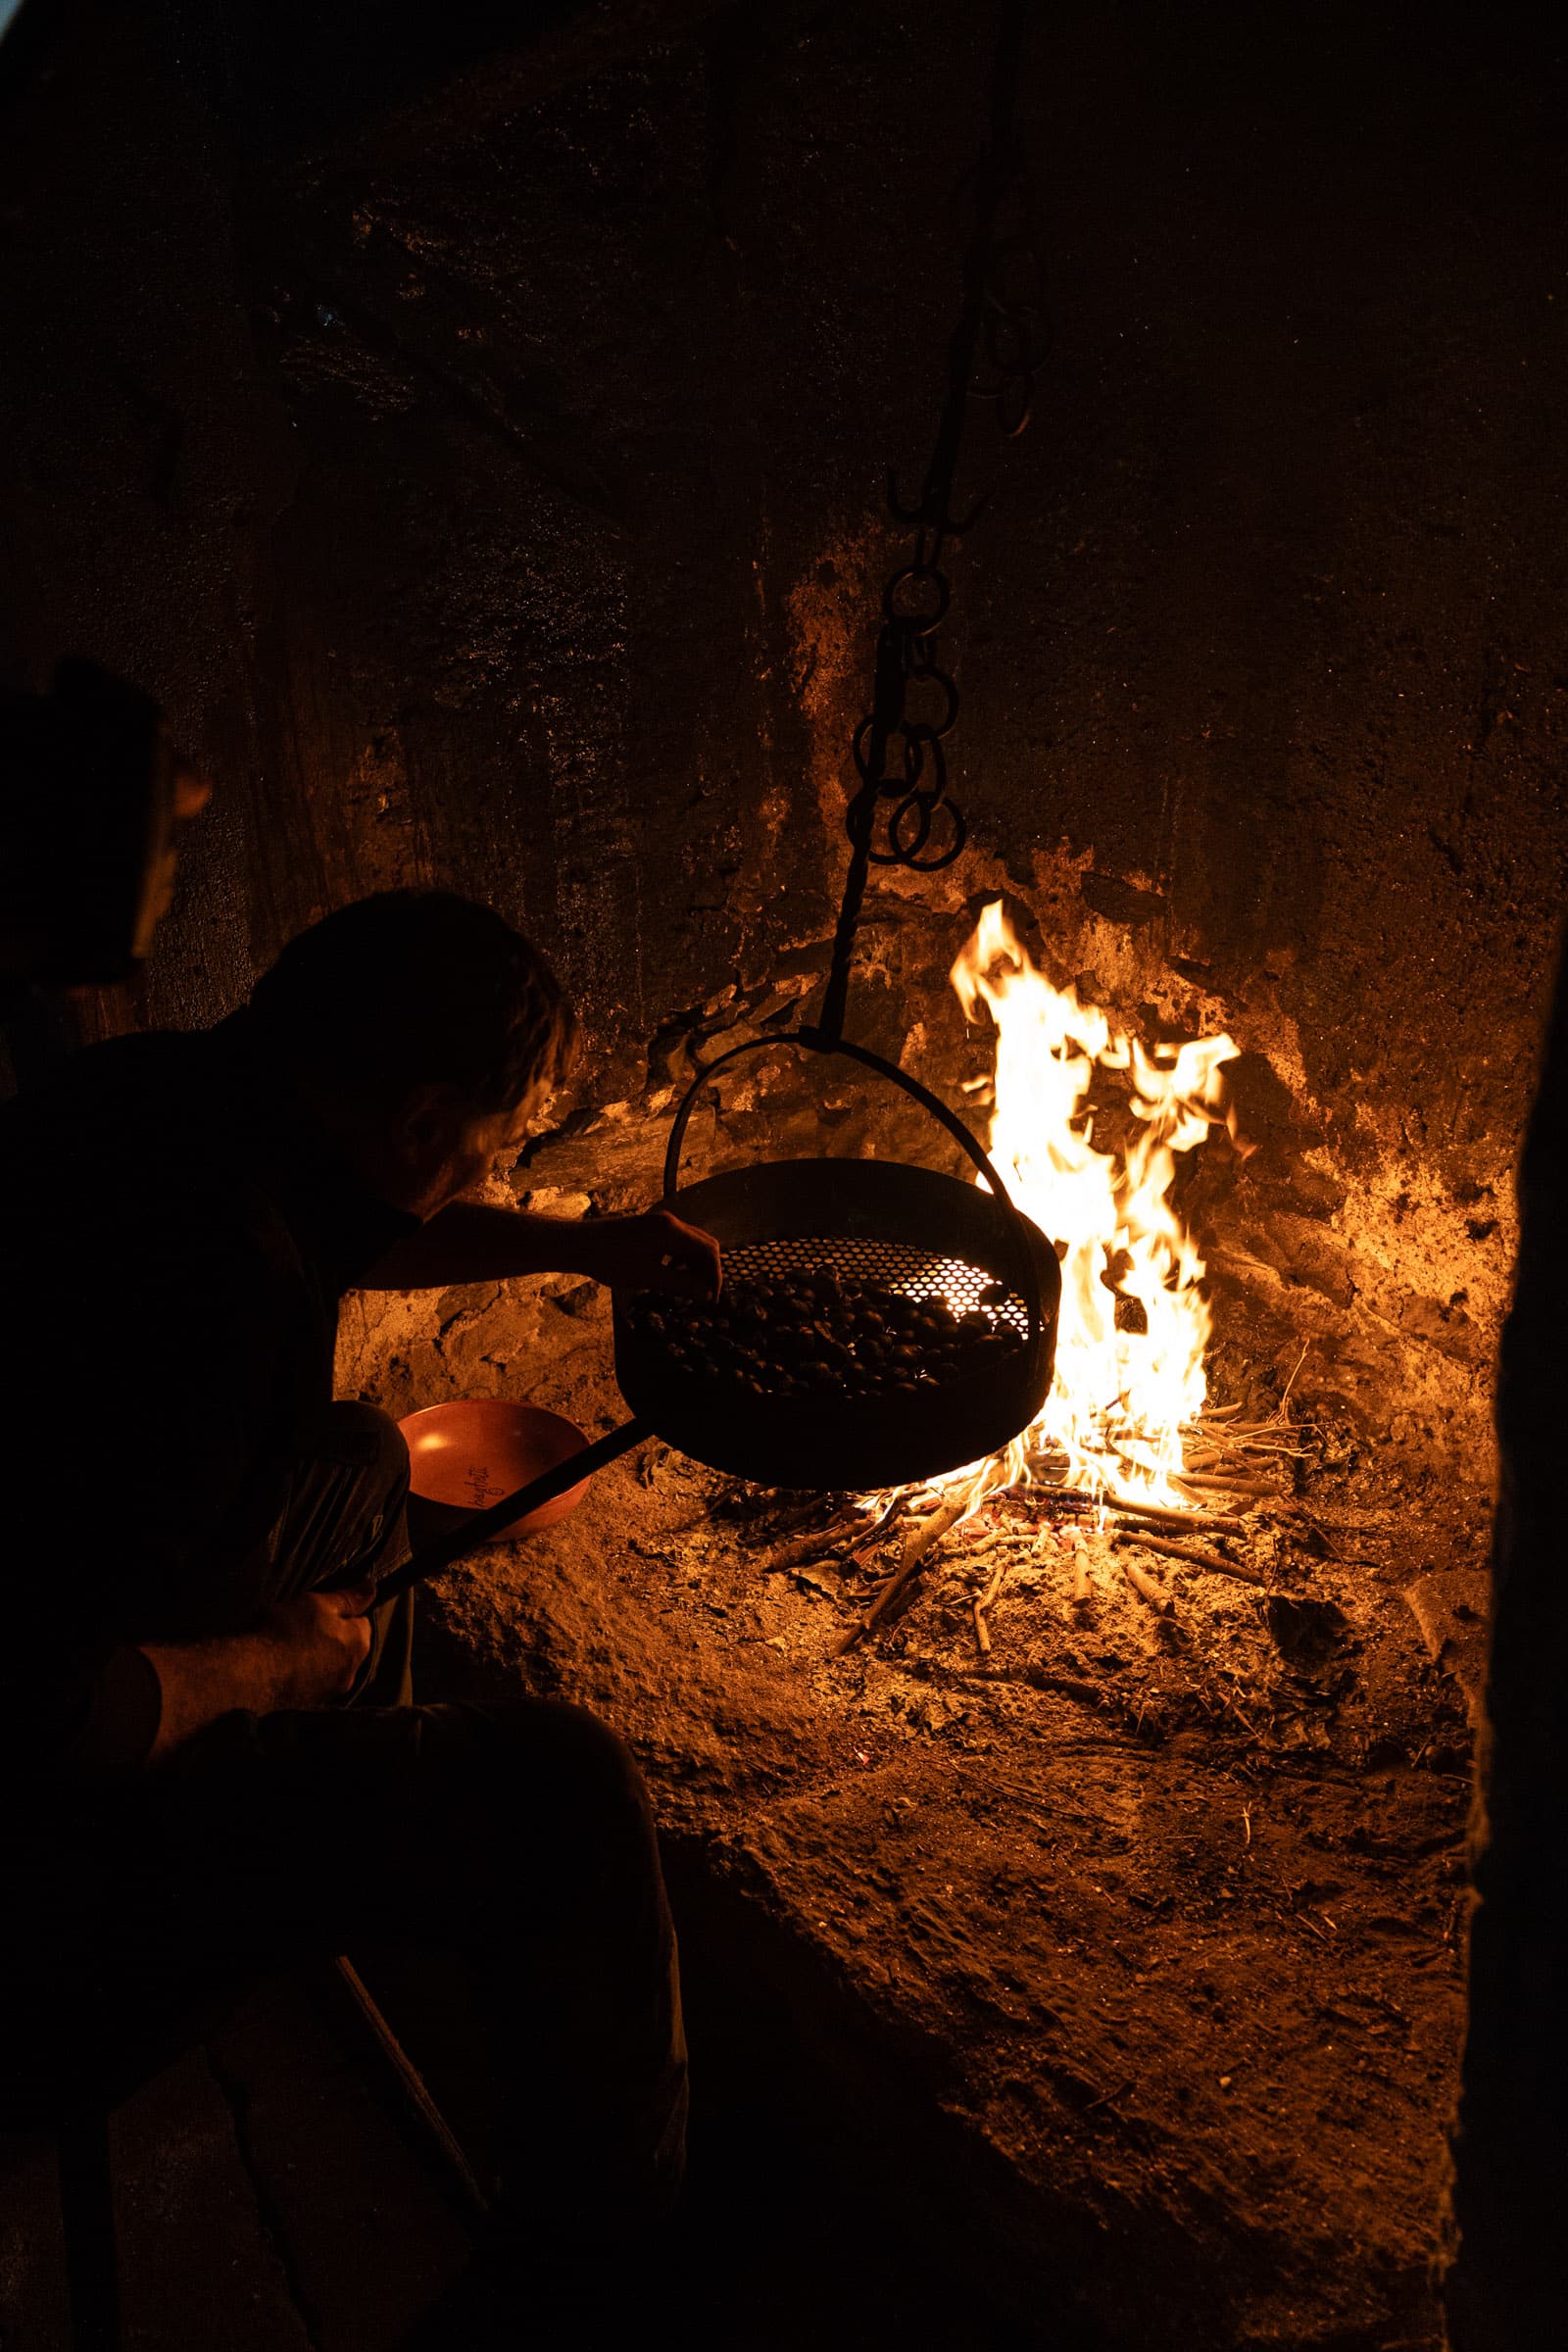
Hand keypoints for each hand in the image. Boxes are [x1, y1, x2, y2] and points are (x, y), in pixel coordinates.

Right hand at [261, 1578, 375, 1707]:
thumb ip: (348, 1597)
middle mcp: (352, 1671)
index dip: (341, 1612)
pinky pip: (313, 1680)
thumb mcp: (319, 1603)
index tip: (320, 1609)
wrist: (253, 1675)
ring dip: (316, 1654)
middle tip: (302, 1624)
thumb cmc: (287, 1633)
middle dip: (330, 1634)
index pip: (362, 1621)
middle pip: (346, 1644)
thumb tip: (371, 1588)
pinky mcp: (311, 1703)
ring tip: (289, 1644)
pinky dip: (303, 1672)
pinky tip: (284, 1664)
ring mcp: (331, 1690)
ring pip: (329, 1663)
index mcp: (359, 1643)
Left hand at [578, 1209, 722, 1299]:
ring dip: (695, 1265)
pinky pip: (677, 1243)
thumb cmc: (611, 1261)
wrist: (579, 1244)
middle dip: (708, 1270)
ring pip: (691, 1244)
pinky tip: (675, 1276)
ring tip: (692, 1289)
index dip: (715, 1275)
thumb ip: (681, 1285)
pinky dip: (682, 1260)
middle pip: (703, 1244)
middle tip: (706, 1295)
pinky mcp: (651, 1228)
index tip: (712, 1297)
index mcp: (672, 1230)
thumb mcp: (648, 1277)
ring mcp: (660, 1223)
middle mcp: (670, 1222)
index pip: (708, 1251)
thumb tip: (705, 1294)